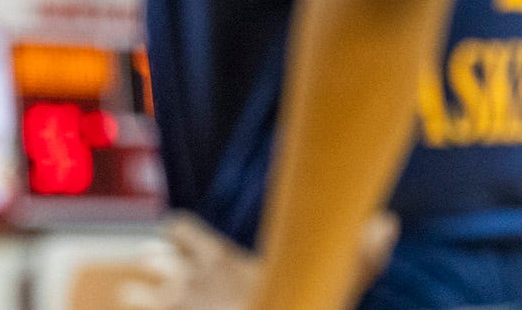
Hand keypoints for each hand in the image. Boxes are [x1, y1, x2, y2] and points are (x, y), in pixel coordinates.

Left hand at [114, 211, 398, 309]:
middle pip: (156, 255)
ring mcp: (172, 301)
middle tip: (169, 274)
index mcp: (220, 256)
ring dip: (142, 291)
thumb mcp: (332, 286)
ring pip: (138, 287)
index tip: (186, 243)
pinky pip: (133, 307)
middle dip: (160, 263)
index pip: (181, 229)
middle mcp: (188, 274)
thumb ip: (361, 257)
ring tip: (149, 297)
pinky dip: (137, 308)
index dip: (181, 236)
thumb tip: (388, 221)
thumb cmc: (300, 309)